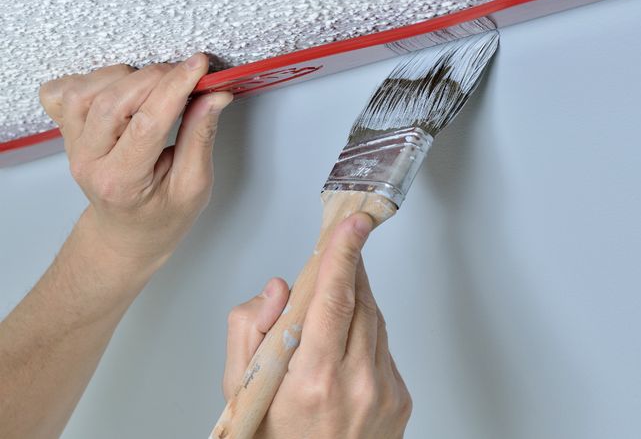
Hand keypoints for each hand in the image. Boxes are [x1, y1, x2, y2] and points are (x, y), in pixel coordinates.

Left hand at [38, 54, 231, 268]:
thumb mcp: (194, 186)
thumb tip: (214, 96)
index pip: (149, 121)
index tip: (199, 66)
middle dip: (156, 77)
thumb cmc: (161, 217)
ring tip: (156, 87)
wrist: (127, 234)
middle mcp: (89, 161)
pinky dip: (93, 80)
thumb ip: (201, 137)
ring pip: (88, 90)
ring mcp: (72, 146)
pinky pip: (66, 91)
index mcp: (123, 181)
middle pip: (114, 100)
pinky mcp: (67, 133)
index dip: (177, 86)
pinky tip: (120, 89)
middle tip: (186, 76)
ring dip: (127, 77)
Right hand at [223, 214, 411, 438]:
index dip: (344, 254)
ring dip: (356, 300)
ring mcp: (384, 392)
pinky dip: (366, 333)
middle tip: (341, 243)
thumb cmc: (272, 437)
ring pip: (375, 321)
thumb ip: (249, 328)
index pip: (334, 300)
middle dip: (349, 269)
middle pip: (360, 302)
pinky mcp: (400, 398)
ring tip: (334, 300)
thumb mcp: (239, 387)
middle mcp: (357, 385)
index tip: (353, 224)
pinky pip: (384, 347)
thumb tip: (281, 289)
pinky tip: (345, 342)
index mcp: (314, 379)